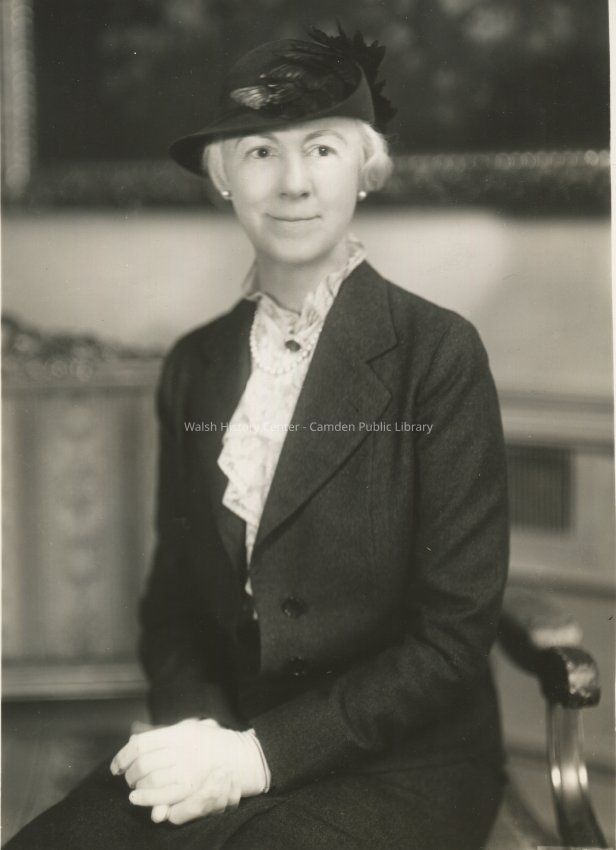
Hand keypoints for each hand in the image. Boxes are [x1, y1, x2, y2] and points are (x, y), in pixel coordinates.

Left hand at [110, 719, 268, 824]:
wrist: (240, 759)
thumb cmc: (212, 743)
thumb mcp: (190, 729)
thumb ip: (165, 734)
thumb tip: (134, 735)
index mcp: (179, 732)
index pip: (141, 743)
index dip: (124, 755)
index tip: (116, 766)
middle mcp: (181, 748)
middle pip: (143, 762)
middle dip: (129, 773)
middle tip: (126, 778)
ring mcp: (186, 767)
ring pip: (150, 779)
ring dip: (136, 786)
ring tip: (133, 789)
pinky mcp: (191, 786)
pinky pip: (162, 794)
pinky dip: (147, 798)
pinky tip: (138, 799)